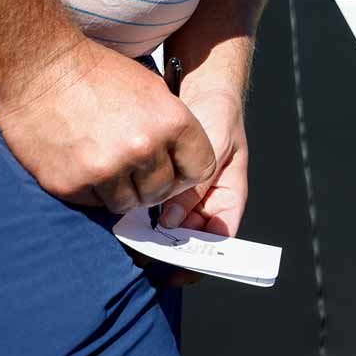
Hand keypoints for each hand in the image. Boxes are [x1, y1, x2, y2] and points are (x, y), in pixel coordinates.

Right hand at [0, 39, 216, 214]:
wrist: (38, 70)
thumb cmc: (95, 74)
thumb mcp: (151, 89)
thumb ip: (169, 128)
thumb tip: (179, 162)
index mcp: (170, 121)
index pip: (200, 168)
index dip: (186, 171)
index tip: (173, 169)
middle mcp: (142, 149)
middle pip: (162, 192)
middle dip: (151, 185)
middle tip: (133, 169)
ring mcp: (106, 170)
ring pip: (128, 204)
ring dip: (120, 191)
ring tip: (105, 164)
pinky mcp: (72, 185)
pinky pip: (93, 203)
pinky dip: (90, 190)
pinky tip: (80, 164)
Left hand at [152, 85, 248, 287]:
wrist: (203, 86)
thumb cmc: (217, 113)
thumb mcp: (214, 146)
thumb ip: (196, 184)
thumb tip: (171, 222)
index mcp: (228, 196)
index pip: (220, 237)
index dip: (203, 258)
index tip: (180, 270)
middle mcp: (207, 201)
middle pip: (191, 238)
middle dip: (170, 250)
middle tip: (144, 258)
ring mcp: (185, 194)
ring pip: (170, 227)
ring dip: (153, 235)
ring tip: (132, 243)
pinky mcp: (164, 184)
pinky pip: (154, 208)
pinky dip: (142, 216)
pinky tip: (126, 220)